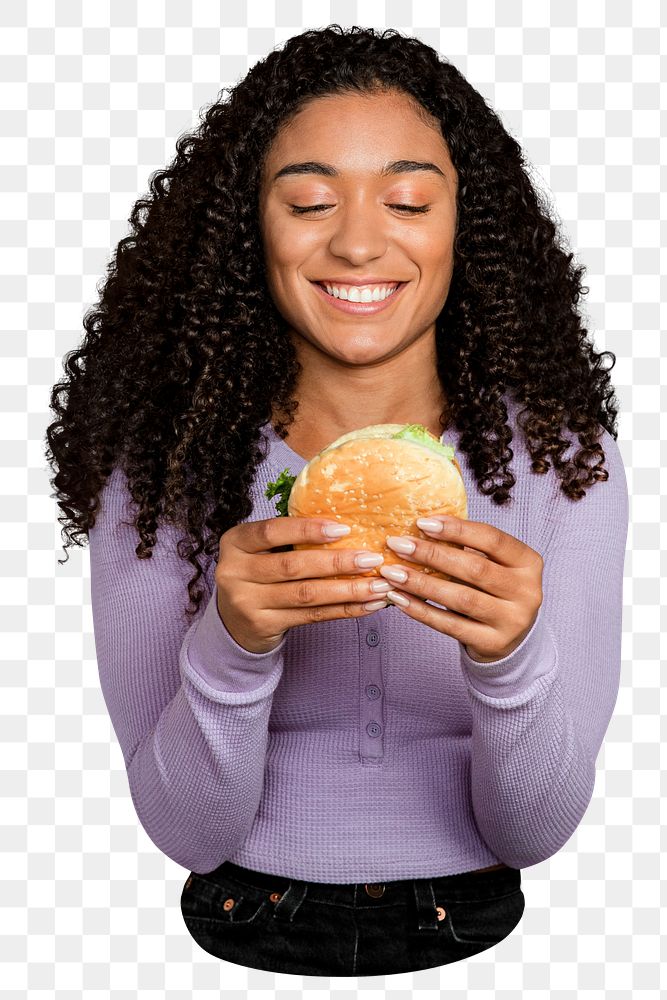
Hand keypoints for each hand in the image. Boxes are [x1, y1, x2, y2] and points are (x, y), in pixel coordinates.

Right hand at [215, 517, 392, 653]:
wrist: (233, 621)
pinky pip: (311, 617)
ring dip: (347, 590)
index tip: (343, 529)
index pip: (272, 532)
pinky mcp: (263, 625)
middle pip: (293, 565)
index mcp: (235, 542)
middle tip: (372, 559)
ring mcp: (247, 602)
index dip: (307, 529)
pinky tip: (367, 605)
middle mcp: (234, 572)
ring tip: (378, 586)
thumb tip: (347, 525)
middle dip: (337, 562)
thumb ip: (288, 537)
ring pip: (306, 594)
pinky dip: (343, 610)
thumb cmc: (256, 574)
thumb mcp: (259, 550)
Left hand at [377, 515, 543, 661]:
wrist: (512, 638)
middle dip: (432, 554)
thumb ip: (468, 548)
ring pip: (461, 598)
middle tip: (398, 545)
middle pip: (474, 569)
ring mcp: (512, 621)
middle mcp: (527, 592)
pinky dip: (421, 610)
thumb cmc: (494, 590)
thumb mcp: (493, 565)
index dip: (457, 529)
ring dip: (421, 583)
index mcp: (529, 563)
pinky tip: (399, 598)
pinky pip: (450, 625)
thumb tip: (422, 527)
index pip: (492, 539)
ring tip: (392, 573)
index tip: (422, 522)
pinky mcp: (493, 643)